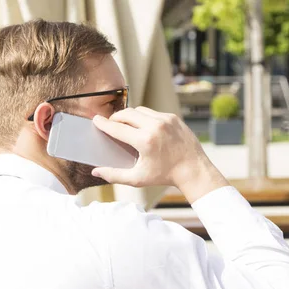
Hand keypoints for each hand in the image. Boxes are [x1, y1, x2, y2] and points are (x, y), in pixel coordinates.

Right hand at [92, 107, 228, 202]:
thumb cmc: (164, 176)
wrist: (193, 169)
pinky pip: (153, 113)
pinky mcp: (173, 117)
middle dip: (116, 117)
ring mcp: (166, 119)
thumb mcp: (138, 179)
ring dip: (130, 116)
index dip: (104, 124)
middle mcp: (155, 126)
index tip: (95, 120)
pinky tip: (143, 127)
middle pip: (126, 113)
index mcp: (145, 141)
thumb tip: (96, 172)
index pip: (117, 128)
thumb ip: (115, 175)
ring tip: (126, 125)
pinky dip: (145, 118)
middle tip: (111, 124)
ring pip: (139, 110)